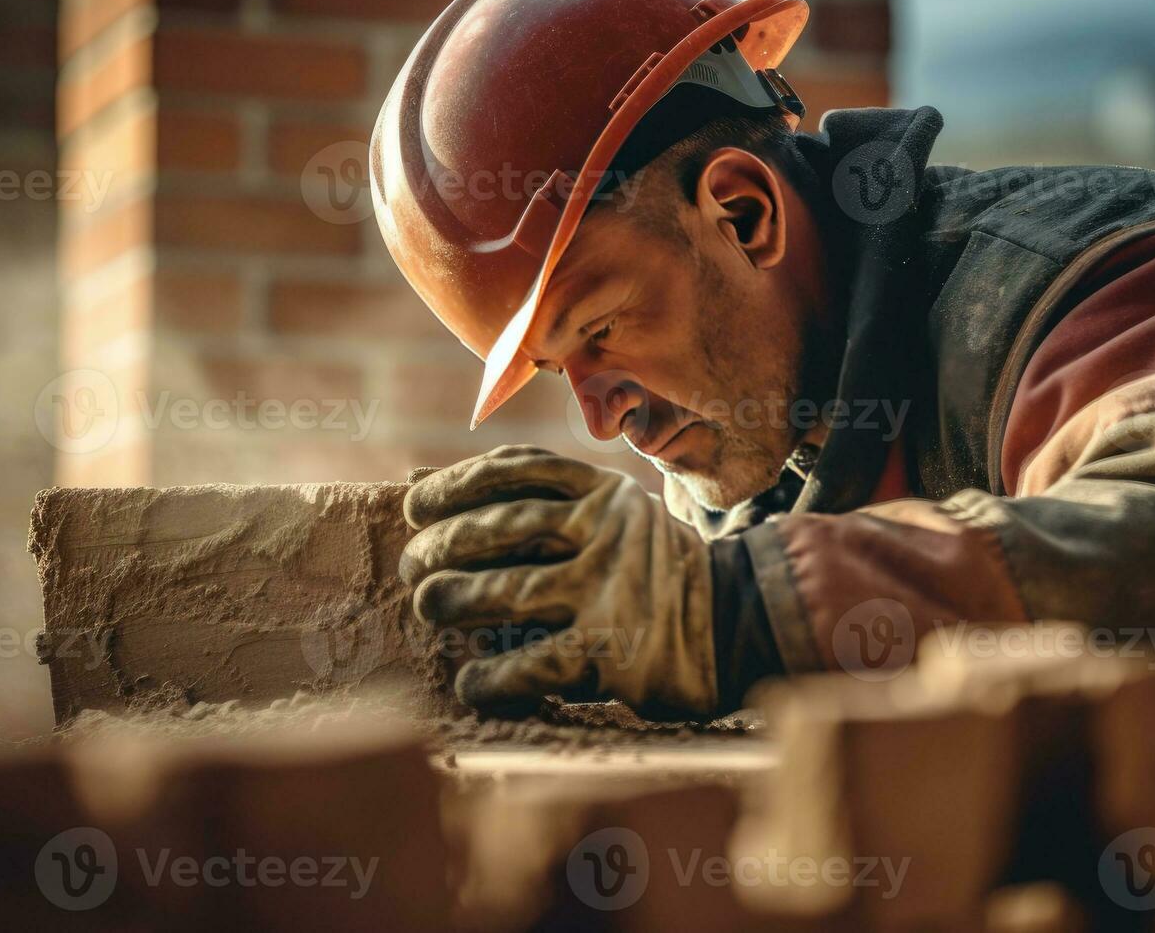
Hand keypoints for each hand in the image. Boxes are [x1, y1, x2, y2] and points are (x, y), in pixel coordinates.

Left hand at [400, 445, 716, 716]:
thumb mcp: (617, 513)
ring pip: (507, 591)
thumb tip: (431, 492)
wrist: (741, 624)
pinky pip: (532, 665)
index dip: (456, 484)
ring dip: (453, 601)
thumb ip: (548, 501)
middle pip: (502, 528)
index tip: (416, 505)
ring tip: (429, 608)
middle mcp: (607, 533)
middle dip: (443, 546)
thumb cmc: (656, 570)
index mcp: (605, 492)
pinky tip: (471, 685)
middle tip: (414, 568)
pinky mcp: (613, 654)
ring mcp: (611, 592)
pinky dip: (491, 679)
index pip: (517, 470)